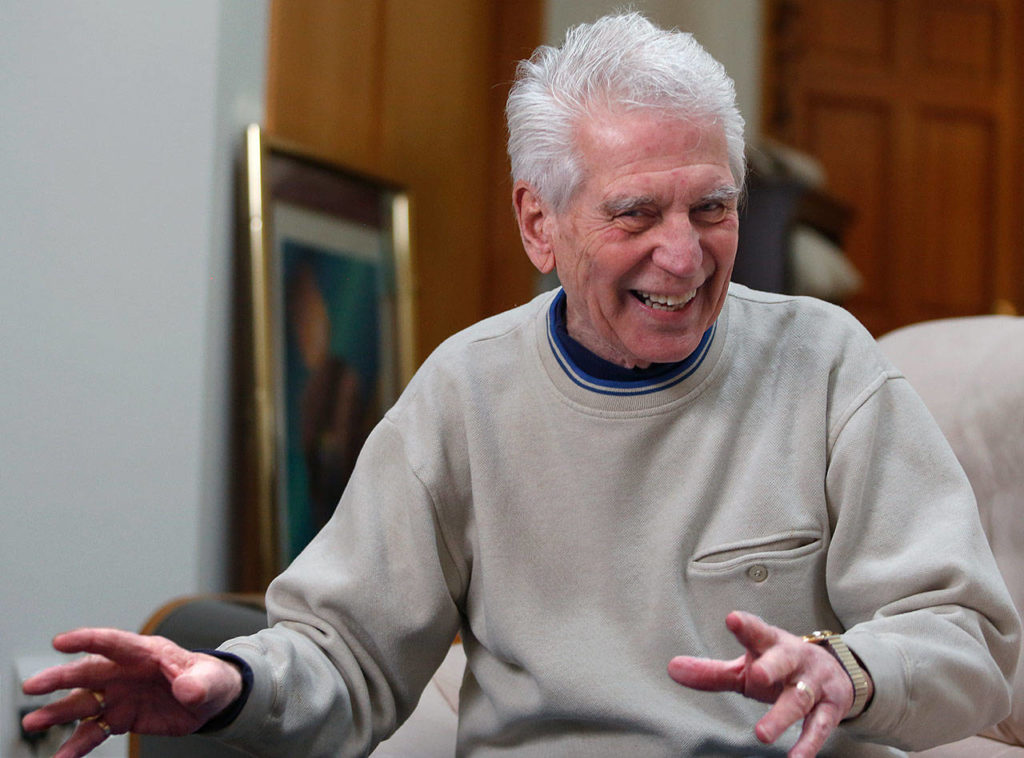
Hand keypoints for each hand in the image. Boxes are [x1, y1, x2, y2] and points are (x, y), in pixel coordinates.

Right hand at [21, 628, 243, 757]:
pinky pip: (93, 732)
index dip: (88, 640)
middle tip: (32, 686)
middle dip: (60, 678)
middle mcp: (125, 672)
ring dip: (58, 713)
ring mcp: (119, 695)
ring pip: (83, 703)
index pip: (115, 643)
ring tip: (33, 724)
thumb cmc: (210, 680)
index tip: (60, 642)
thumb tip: (188, 689)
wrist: (210, 700)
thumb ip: (199, 683)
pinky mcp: (119, 718)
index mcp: (147, 653)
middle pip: (88, 672)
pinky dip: (76, 745)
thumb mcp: (211, 680)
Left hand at [667, 611, 870, 757]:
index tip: (732, 619)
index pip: (756, 632)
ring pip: (798, 698)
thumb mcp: (746, 666)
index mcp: (770, 643)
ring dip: (781, 717)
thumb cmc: (778, 667)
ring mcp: (814, 683)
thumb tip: (672, 668)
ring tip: (761, 735)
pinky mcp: (830, 707)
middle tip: (755, 675)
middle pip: (782, 661)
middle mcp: (794, 659)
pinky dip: (808, 744)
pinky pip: (820, 727)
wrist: (836, 671)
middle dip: (771, 667)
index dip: (745, 625)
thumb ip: (711, 671)